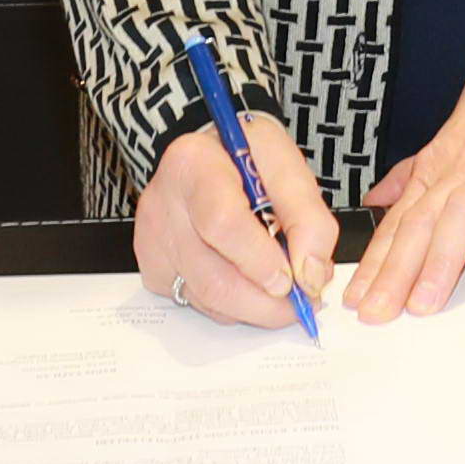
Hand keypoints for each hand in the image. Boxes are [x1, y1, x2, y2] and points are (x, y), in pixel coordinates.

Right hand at [134, 112, 335, 330]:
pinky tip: (249, 281)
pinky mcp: (153, 270)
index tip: (294, 279)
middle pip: (213, 278)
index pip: (222, 223)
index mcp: (193, 164)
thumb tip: (311, 275)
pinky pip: (201, 306)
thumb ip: (308, 218)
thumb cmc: (247, 157)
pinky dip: (235, 306)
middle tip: (303, 302)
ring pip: (209, 301)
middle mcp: (162, 205)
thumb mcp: (288, 166)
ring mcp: (153, 242)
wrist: (209, 156)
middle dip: (267, 303)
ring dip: (256, 307)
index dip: (261, 260)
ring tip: (284, 289)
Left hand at [346, 41, 464, 321]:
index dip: (374, 260)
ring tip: (422, 307)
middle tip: (372, 314)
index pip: (399, 219)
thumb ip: (411, 172)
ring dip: (441, 263)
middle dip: (394, 272)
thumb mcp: (448, 134)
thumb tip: (373, 201)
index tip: (352, 297)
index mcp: (441, 166)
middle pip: (421, 223)